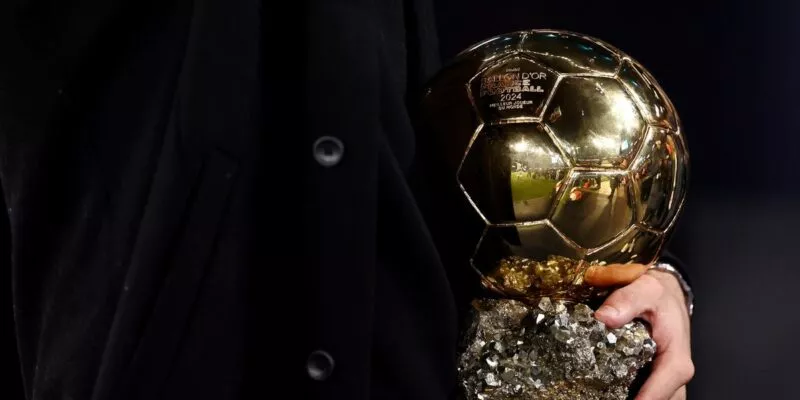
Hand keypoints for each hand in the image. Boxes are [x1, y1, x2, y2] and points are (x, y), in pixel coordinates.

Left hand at [584, 264, 693, 399]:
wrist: (667, 294)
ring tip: (597, 390)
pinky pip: (645, 394)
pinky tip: (602, 387)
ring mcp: (665, 380)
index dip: (645, 399)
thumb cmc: (659, 294)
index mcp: (676, 358)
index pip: (663, 388)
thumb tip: (603, 317)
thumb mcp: (645, 289)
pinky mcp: (654, 379)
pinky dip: (628, 393)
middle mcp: (673, 374)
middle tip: (598, 393)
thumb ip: (626, 300)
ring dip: (628, 396)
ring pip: (653, 398)